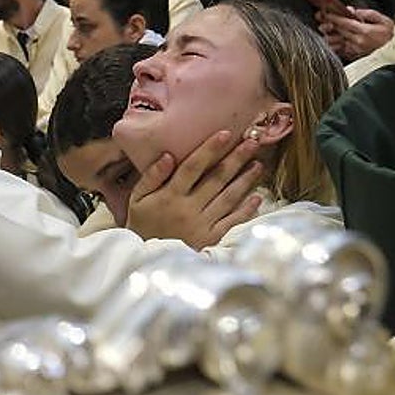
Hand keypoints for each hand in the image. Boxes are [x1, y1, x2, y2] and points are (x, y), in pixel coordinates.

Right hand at [126, 130, 264, 248]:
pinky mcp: (210, 239)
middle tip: (252, 143)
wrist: (145, 260)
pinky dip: (245, 210)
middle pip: (216, 179)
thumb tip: (168, 155)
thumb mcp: (137, 199)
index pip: (192, 167)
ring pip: (227, 198)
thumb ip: (151, 177)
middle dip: (235, 159)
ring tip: (258, 165)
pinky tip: (257, 198)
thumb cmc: (141, 225)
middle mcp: (188, 208)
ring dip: (244, 181)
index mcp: (170, 196)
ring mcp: (201, 224)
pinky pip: (231, 222)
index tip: (226, 134)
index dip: (210, 149)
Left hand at [316, 7, 393, 60]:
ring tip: (324, 28)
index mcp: (365, 32)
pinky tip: (329, 38)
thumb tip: (352, 11)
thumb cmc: (388, 35)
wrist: (393, 51)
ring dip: (327, 34)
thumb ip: (367, 13)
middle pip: (337, 31)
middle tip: (320, 17)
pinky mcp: (352, 55)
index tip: (325, 13)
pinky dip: (332, 44)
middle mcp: (358, 42)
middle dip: (327, 23)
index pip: (344, 23)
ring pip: (334, 42)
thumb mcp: (383, 19)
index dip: (333, 17)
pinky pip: (337, 50)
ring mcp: (354, 49)